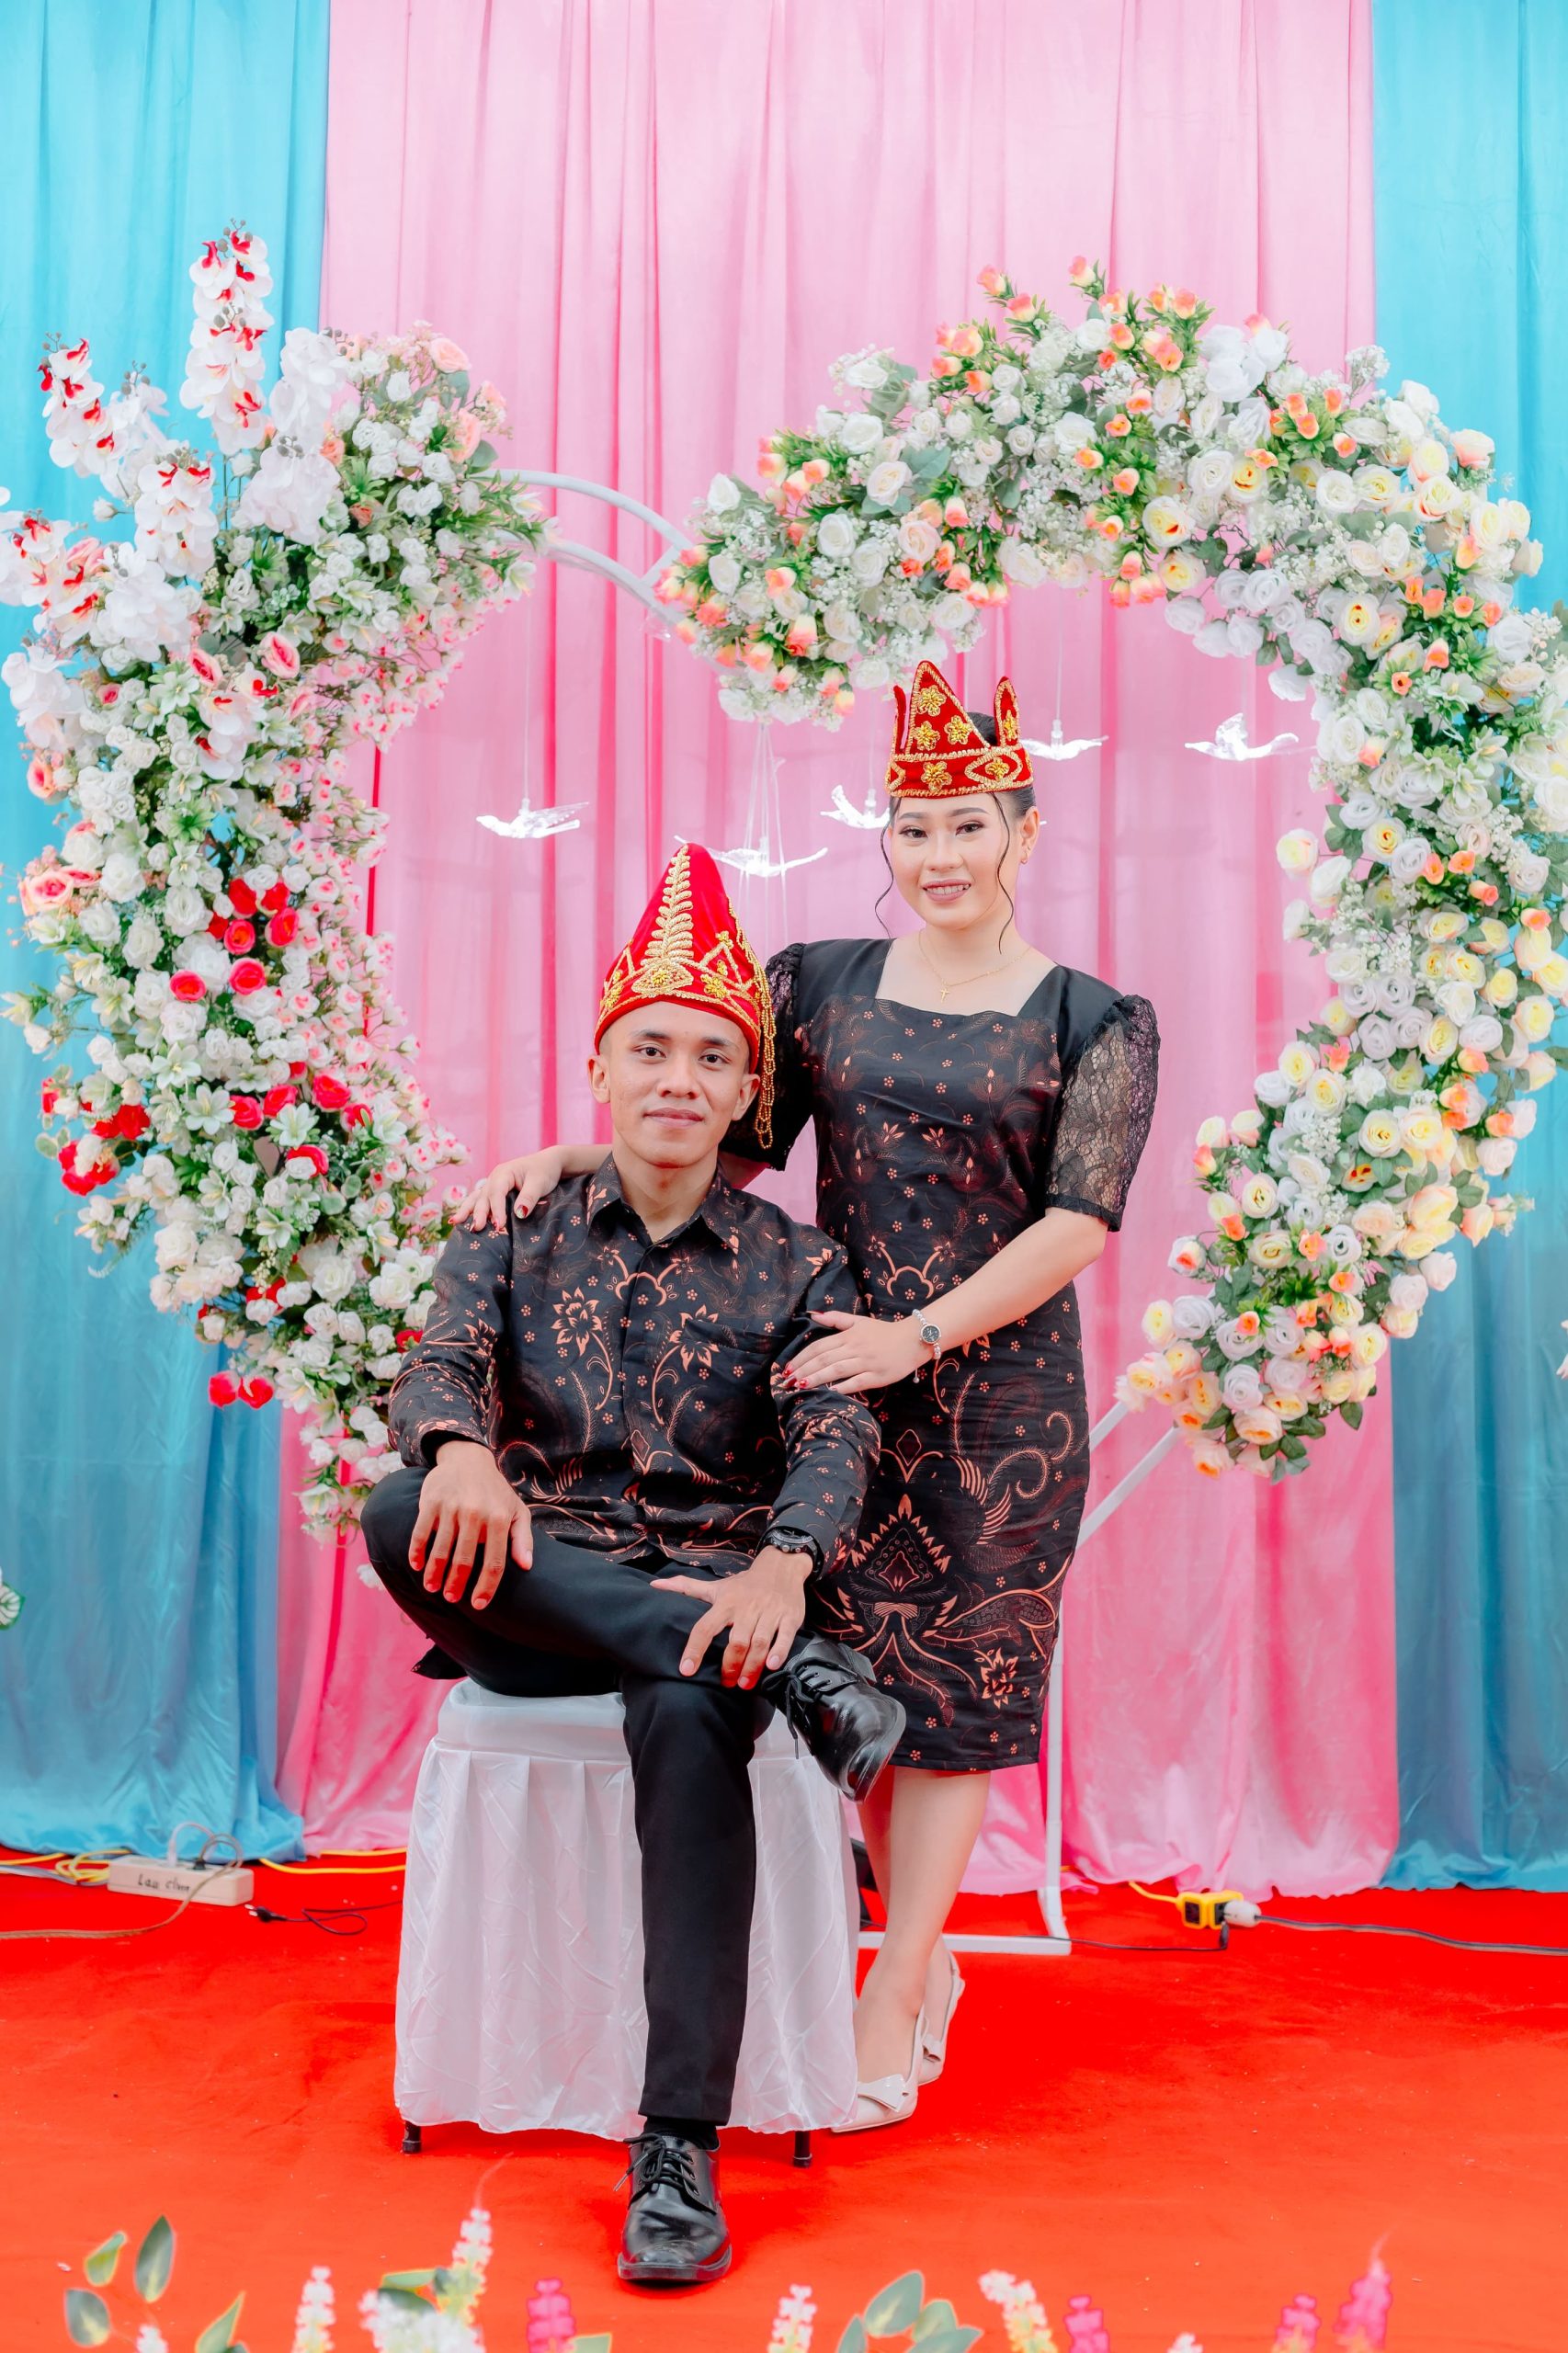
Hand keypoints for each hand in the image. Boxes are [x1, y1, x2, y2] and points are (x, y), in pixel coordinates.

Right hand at [409, 1440, 533, 1608]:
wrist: (468, 1459)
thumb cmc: (495, 1492)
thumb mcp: (517, 1510)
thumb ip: (523, 1538)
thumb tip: (526, 1566)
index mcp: (499, 1519)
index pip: (495, 1562)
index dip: (486, 1587)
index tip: (478, 1605)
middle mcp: (475, 1513)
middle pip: (465, 1560)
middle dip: (456, 1584)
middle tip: (451, 1598)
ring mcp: (451, 1507)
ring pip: (440, 1550)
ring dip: (434, 1574)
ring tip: (432, 1588)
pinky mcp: (431, 1501)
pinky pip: (420, 1533)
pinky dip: (417, 1552)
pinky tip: (416, 1565)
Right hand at [452, 1146, 565, 1231]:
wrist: (549, 1163)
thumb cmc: (544, 1171)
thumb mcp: (539, 1183)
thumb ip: (529, 1197)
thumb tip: (519, 1213)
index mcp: (503, 1173)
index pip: (497, 1193)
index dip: (496, 1209)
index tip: (499, 1225)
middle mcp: (494, 1178)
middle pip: (483, 1197)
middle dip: (478, 1213)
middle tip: (476, 1229)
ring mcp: (492, 1185)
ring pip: (476, 1198)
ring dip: (466, 1211)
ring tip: (455, 1223)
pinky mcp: (494, 1193)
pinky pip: (479, 1201)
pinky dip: (470, 1210)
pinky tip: (461, 1221)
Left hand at [651, 1546, 812, 1687]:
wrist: (781, 1566)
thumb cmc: (744, 1584)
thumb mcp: (715, 1586)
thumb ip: (685, 1588)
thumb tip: (655, 1586)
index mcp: (726, 1603)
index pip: (705, 1627)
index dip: (695, 1650)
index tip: (686, 1670)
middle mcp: (746, 1608)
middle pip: (736, 1642)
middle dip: (730, 1666)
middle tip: (726, 1683)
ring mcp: (769, 1613)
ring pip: (760, 1643)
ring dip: (752, 1667)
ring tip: (744, 1684)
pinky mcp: (789, 1617)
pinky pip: (785, 1637)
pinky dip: (779, 1652)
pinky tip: (772, 1667)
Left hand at [778, 1309, 928, 1395]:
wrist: (913, 1339)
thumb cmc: (884, 1332)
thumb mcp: (859, 1321)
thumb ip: (836, 1318)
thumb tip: (813, 1315)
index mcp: (848, 1336)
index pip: (819, 1347)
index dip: (801, 1358)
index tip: (787, 1369)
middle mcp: (855, 1348)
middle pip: (824, 1359)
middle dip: (803, 1371)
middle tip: (787, 1382)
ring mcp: (867, 1362)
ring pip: (837, 1370)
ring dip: (817, 1379)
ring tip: (801, 1387)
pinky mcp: (878, 1376)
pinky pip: (858, 1382)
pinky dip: (843, 1387)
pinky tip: (830, 1393)